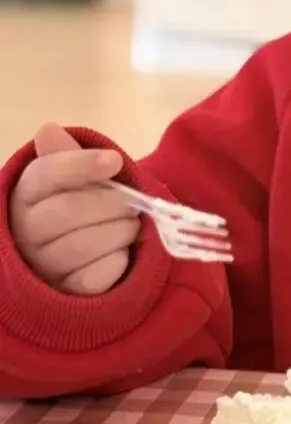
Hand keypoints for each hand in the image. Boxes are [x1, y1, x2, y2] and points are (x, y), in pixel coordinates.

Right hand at [10, 123, 137, 295]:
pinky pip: (96, 276)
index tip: (114, 161)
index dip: (81, 166)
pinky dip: (119, 260)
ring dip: (120, 231)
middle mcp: (25, 232)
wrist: (83, 258)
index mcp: (26, 196)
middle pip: (67, 211)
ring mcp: (43, 266)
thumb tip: (49, 130)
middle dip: (111, 203)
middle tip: (131, 203)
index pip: (45, 175)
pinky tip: (122, 252)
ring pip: (83, 245)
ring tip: (130, 226)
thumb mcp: (75, 179)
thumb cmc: (82, 208)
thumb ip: (66, 156)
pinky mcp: (66, 293)